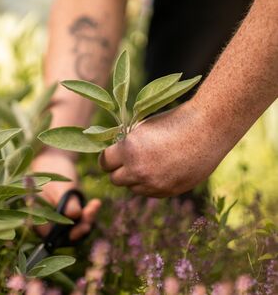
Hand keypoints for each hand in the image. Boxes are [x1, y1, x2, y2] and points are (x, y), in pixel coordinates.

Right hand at [31, 148, 100, 240]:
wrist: (55, 158)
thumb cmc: (53, 170)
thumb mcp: (61, 185)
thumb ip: (66, 201)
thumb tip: (75, 216)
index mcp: (36, 217)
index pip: (52, 237)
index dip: (70, 235)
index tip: (85, 225)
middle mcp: (44, 221)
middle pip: (64, 235)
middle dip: (81, 226)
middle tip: (92, 212)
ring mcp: (55, 218)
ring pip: (73, 228)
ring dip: (87, 219)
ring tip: (95, 204)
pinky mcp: (65, 213)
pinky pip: (78, 220)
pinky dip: (87, 213)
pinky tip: (95, 202)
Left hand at [100, 100, 232, 196]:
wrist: (208, 128)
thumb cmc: (174, 121)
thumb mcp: (143, 127)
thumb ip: (127, 143)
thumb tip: (116, 152)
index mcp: (129, 151)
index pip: (104, 162)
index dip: (108, 158)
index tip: (112, 156)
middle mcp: (139, 171)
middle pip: (115, 179)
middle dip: (119, 170)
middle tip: (128, 161)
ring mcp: (155, 184)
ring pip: (133, 188)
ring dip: (135, 179)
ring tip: (148, 164)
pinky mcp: (170, 191)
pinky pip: (151, 193)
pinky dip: (151, 185)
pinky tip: (162, 170)